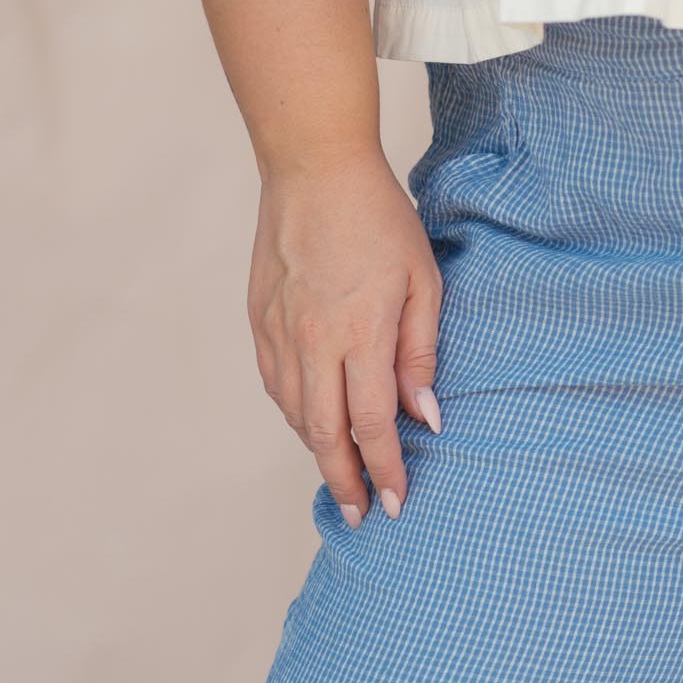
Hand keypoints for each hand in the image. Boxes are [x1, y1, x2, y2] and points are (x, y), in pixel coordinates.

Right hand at [246, 149, 442, 523]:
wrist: (314, 168)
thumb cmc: (379, 218)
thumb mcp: (423, 282)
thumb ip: (420, 353)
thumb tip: (423, 416)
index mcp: (358, 335)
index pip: (370, 426)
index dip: (385, 471)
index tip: (395, 502)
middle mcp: (311, 343)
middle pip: (325, 436)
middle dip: (345, 481)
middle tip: (360, 514)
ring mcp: (279, 332)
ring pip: (295, 414)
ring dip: (317, 452)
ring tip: (340, 476)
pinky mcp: (259, 319)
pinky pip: (275, 384)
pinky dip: (294, 413)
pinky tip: (310, 423)